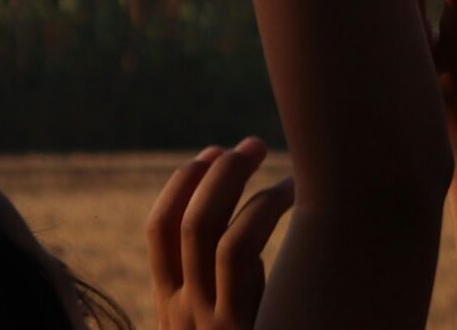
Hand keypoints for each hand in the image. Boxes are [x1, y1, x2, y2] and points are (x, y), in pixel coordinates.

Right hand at [148, 139, 295, 329]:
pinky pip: (237, 248)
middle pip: (183, 220)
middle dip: (215, 173)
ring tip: (270, 159)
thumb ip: (222, 290)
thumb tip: (240, 234)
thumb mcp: (220, 324)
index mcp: (172, 305)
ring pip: (202, 226)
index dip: (183, 184)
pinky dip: (263, 207)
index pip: (159, 230)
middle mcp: (180, 311)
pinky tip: (296, 192)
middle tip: (252, 145)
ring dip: (233, 179)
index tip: (213, 152)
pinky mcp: (236, 323)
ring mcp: (205, 318)